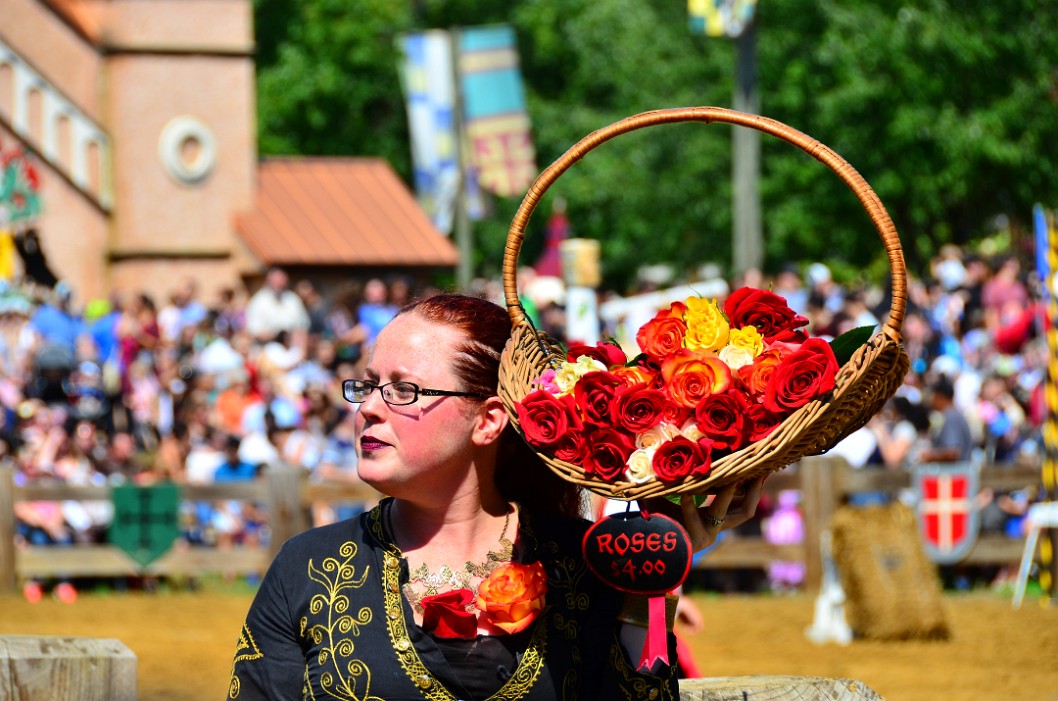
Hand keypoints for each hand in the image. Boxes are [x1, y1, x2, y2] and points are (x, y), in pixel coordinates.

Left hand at [641, 475, 765, 551]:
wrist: (648, 543)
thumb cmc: (660, 517)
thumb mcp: (677, 497)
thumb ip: (688, 481)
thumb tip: (693, 455)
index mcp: (716, 517)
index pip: (743, 504)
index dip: (754, 488)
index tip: (760, 469)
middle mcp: (716, 527)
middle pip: (746, 511)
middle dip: (754, 490)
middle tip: (758, 470)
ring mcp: (707, 535)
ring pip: (724, 512)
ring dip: (727, 493)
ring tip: (729, 475)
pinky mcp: (693, 541)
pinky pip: (693, 520)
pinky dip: (688, 506)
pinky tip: (684, 495)